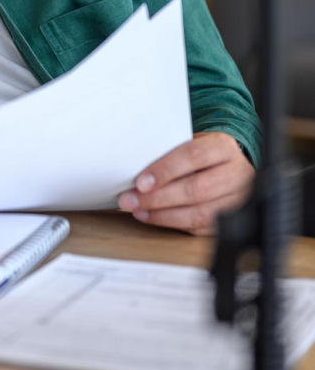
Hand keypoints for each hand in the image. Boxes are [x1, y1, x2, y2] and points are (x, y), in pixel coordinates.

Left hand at [118, 131, 254, 235]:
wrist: (233, 162)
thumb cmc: (203, 151)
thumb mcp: (190, 141)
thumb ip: (170, 152)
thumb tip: (136, 170)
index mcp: (224, 148)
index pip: (194, 157)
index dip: (165, 170)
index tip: (140, 182)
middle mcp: (236, 174)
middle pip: (196, 190)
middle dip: (158, 198)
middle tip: (130, 200)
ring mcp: (238, 199)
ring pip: (200, 213)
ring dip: (163, 215)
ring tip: (138, 211)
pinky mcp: (234, 219)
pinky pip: (202, 228)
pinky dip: (174, 224)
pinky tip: (154, 218)